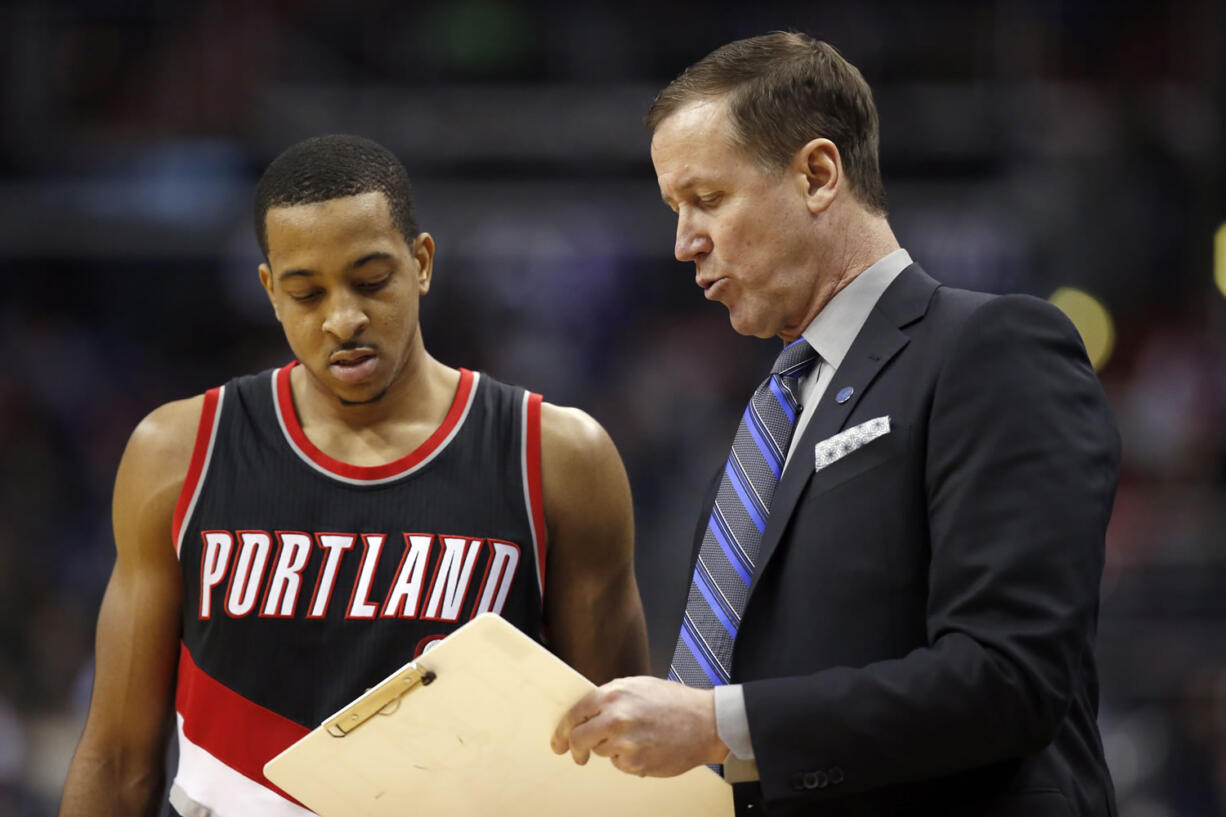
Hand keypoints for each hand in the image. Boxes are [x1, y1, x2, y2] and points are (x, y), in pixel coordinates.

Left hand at [550, 676, 727, 776]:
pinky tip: (645, 748)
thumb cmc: (674, 702)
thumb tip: (587, 711)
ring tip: (634, 738)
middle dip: (575, 748)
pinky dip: (627, 759)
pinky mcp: (635, 764)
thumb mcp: (638, 686)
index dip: (562, 730)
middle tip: (577, 754)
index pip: (575, 714)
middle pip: (578, 739)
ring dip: (610, 748)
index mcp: (613, 695)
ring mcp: (625, 743)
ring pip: (600, 752)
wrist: (705, 723)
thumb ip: (610, 697)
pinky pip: (619, 764)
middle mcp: (615, 718)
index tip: (559, 740)